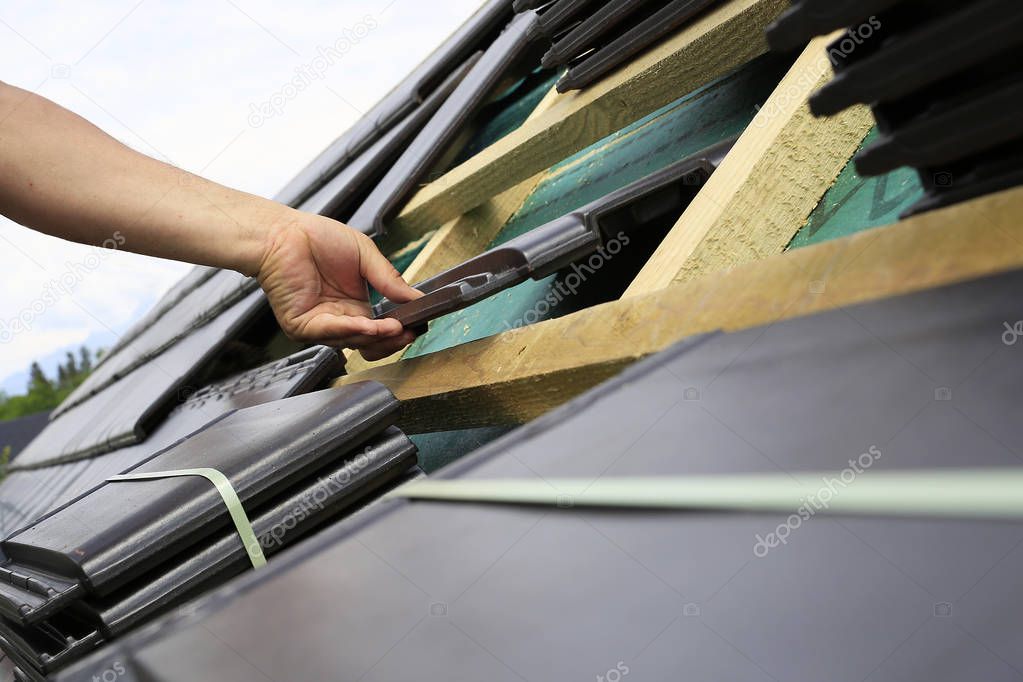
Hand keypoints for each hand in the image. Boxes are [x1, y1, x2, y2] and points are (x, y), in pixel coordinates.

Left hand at [256, 213, 420, 360]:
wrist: (283, 233)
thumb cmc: (317, 239)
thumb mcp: (365, 255)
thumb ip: (389, 278)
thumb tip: (416, 297)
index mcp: (356, 306)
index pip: (382, 330)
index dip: (398, 330)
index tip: (415, 324)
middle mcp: (340, 319)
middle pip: (371, 343)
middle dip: (391, 340)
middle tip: (407, 331)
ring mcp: (321, 326)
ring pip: (353, 341)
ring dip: (375, 335)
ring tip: (394, 327)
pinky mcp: (302, 327)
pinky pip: (331, 332)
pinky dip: (351, 330)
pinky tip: (368, 325)